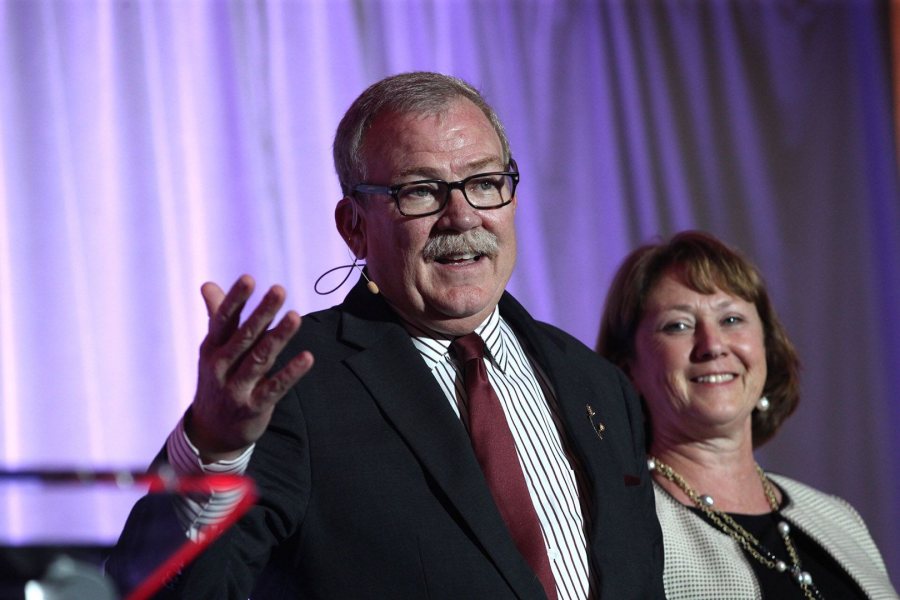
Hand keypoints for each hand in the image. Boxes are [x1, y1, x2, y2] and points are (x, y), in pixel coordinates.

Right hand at [187, 275, 313, 461]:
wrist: (212, 432)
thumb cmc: (218, 380)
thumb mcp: (213, 350)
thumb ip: (217, 316)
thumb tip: (208, 284)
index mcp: (212, 348)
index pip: (222, 320)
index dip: (235, 300)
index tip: (249, 278)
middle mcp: (221, 366)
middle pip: (243, 336)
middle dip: (262, 313)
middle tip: (279, 289)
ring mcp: (236, 388)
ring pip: (260, 359)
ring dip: (278, 337)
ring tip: (295, 316)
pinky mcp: (254, 407)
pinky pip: (275, 388)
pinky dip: (291, 373)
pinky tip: (307, 357)